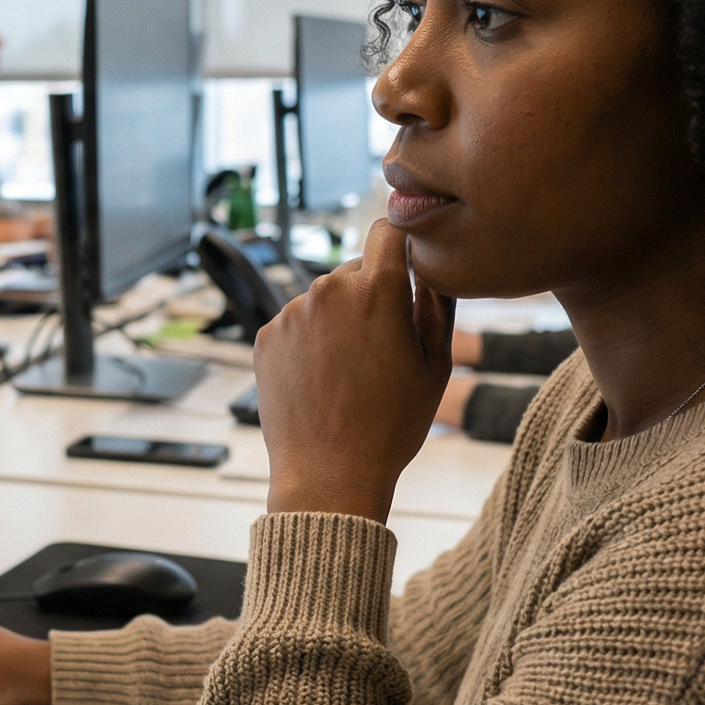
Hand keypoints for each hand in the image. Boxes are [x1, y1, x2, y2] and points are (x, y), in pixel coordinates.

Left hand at [253, 222, 455, 523]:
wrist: (329, 474)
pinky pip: (297, 323)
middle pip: (356, 269)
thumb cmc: (391, 426)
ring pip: (324, 298)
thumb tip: (431, 267)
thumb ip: (438, 303)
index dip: (401, 245)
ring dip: (339, 319)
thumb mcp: (436, 365)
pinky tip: (323, 380)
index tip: (406, 266)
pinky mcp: (266, 336)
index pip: (388, 231)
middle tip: (384, 346)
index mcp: (376, 291)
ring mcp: (291, 313)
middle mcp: (327, 290)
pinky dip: (310, 341)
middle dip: (372, 294)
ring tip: (351, 372)